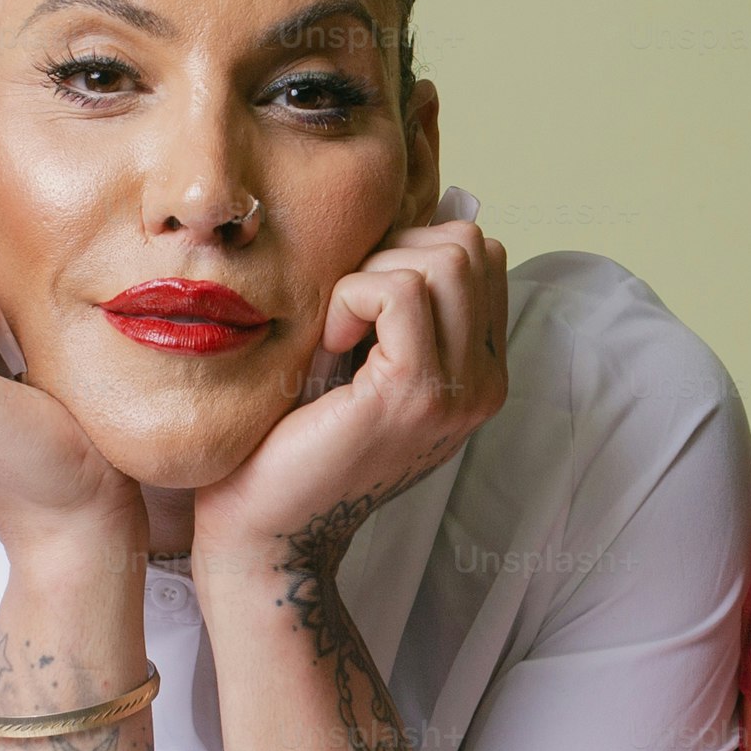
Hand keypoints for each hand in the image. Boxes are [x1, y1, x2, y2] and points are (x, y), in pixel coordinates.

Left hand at [192, 214, 508, 582]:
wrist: (265, 529)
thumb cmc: (294, 440)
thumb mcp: (362, 362)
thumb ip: (398, 308)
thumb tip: (402, 221)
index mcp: (480, 373)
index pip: (481, 256)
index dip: (411, 250)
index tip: (359, 301)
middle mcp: (486, 384)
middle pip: (470, 246)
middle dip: (396, 252)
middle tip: (344, 309)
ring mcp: (459, 393)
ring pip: (445, 259)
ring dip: (372, 274)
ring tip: (335, 331)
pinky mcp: (415, 394)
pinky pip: (399, 290)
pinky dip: (351, 296)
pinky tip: (327, 343)